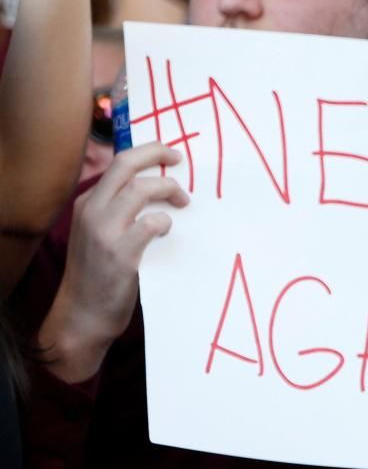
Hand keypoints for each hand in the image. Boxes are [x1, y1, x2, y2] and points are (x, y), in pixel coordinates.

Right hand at [38, 143, 188, 381]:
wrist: (83, 316)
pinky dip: (165, 223)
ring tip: (183, 201)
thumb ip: (118, 213)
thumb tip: (157, 192)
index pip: (117, 163)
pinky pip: (151, 224)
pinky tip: (168, 231)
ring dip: (169, 190)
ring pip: (141, 189)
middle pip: (126, 165)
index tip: (169, 155)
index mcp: (87, 203)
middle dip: (157, 153)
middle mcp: (92, 211)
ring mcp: (105, 231)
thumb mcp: (98, 235)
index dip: (146, 152)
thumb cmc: (98, 276)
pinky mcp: (121, 254)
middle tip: (180, 159)